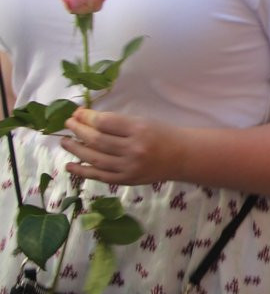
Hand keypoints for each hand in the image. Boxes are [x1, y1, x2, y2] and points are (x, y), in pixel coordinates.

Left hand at [61, 107, 181, 185]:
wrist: (182, 156)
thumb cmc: (162, 134)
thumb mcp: (143, 121)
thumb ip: (117, 122)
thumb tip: (86, 118)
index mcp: (139, 129)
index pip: (105, 122)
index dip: (88, 117)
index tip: (77, 113)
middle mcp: (133, 149)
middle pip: (97, 140)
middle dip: (78, 130)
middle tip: (68, 124)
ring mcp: (129, 167)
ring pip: (95, 158)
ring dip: (76, 149)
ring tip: (64, 141)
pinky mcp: (126, 180)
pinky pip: (99, 176)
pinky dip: (82, 171)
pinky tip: (70, 165)